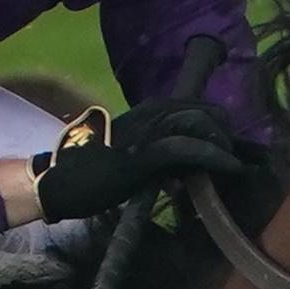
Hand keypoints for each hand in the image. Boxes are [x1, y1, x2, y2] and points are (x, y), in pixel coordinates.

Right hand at [34, 91, 258, 225]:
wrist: (59, 182)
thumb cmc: (94, 174)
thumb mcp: (136, 156)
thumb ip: (162, 156)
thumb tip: (188, 172)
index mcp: (150, 110)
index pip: (199, 106)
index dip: (219, 128)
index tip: (225, 153)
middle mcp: (152, 113)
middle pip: (209, 110)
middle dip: (225, 136)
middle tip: (228, 163)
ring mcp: (148, 131)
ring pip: (203, 123)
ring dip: (223, 146)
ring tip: (230, 168)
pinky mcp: (144, 155)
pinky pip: (189, 148)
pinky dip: (214, 157)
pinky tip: (229, 169)